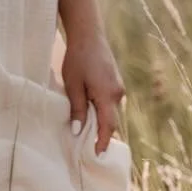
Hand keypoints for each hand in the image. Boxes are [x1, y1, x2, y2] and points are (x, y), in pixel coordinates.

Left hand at [61, 30, 125, 155]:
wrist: (88, 35)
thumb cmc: (77, 58)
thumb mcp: (73, 85)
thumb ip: (77, 108)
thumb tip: (78, 131)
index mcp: (107, 95)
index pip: (107, 126)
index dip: (102, 142)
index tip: (97, 155)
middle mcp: (118, 93)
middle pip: (110, 121)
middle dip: (101, 134)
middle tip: (89, 149)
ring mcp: (119, 87)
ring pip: (110, 111)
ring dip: (100, 121)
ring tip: (86, 133)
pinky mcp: (115, 83)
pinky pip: (110, 103)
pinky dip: (101, 110)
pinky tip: (89, 112)